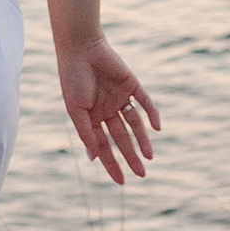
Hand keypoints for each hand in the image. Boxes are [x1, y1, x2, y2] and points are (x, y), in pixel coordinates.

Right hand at [56, 38, 159, 185]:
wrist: (80, 48)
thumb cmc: (73, 79)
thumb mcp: (76, 110)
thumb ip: (86, 133)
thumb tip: (94, 158)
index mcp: (92, 118)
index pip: (104, 146)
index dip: (111, 164)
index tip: (121, 182)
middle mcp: (107, 111)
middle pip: (122, 138)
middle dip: (130, 156)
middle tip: (141, 174)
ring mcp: (120, 98)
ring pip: (135, 124)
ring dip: (143, 139)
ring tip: (149, 156)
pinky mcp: (132, 85)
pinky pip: (145, 102)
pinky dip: (152, 114)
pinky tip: (157, 127)